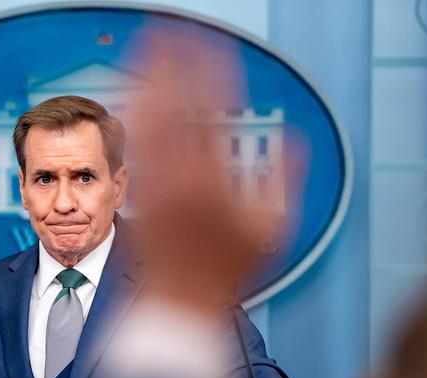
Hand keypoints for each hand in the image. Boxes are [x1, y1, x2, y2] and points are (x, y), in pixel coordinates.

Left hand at [126, 28, 306, 314]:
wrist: (180, 301)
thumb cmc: (227, 271)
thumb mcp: (272, 228)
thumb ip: (285, 178)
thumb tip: (291, 140)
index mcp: (213, 177)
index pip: (212, 109)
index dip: (211, 71)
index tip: (212, 44)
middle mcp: (179, 173)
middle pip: (170, 103)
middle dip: (169, 60)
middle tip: (169, 28)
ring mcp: (155, 182)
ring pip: (145, 119)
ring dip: (145, 78)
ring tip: (147, 48)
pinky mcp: (140, 190)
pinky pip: (135, 141)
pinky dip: (136, 111)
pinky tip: (136, 95)